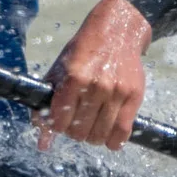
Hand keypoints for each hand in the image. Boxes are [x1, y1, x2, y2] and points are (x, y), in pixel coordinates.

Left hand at [38, 0, 152, 150]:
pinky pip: (122, 132)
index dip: (56, 126)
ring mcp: (117, 92)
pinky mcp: (134, 97)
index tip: (60, 121)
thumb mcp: (58, 73)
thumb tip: (43, 144)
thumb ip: (45, 106)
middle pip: (79, 132)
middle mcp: (96, 86)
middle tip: (76, 121)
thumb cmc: (82, 53)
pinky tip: (107, 135)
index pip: (59, 122)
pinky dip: (113, 141)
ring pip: (99, 136)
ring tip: (91, 125)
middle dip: (73, 131)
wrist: (116, 33)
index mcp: (73, 78)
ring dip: (92, 137)